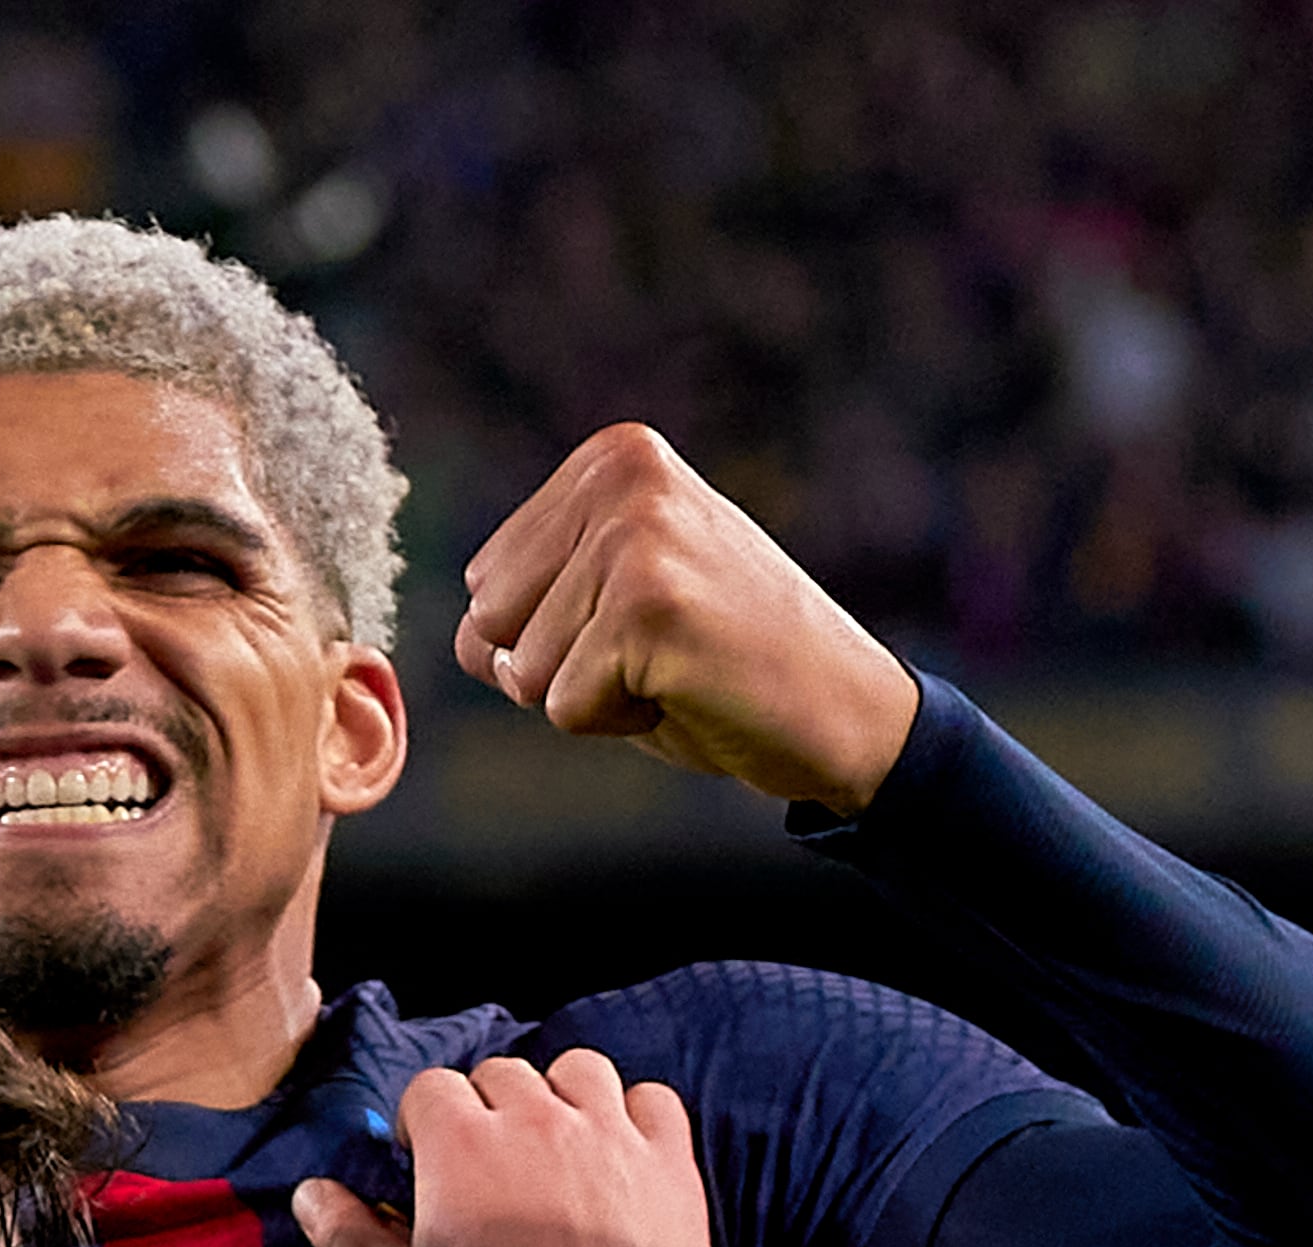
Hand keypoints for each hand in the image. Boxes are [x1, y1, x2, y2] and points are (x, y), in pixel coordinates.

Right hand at [289, 1050, 710, 1246]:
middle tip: (487, 1161)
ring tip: (556, 1141)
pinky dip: (635, 1114)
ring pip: (580, 1070)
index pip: (429, 1089)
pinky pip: (654, 1100)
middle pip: (502, 1074)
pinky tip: (621, 1148)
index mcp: (460, 1144)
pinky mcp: (667, 1162)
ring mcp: (608, 1135)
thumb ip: (345, 1238)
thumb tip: (309, 1193)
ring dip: (561, 1095)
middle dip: (487, 1107)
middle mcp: (535, 1119)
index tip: (425, 1161)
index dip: (422, 1123)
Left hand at [455, 422, 918, 812]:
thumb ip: (531, 594)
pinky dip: (619, 723)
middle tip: (659, 650)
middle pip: (487, 624)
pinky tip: (689, 690)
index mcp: (611, 458)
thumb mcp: (616, 598)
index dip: (552, 635)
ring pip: (522, 672)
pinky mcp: (649, 610)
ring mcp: (637, 540)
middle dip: (559, 667)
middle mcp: (622, 478)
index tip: (644, 623)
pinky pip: (565, 708)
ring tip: (677, 666)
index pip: (484, 583)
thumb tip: (466, 637)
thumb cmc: (722, 663)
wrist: (846, 709)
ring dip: (593, 696)